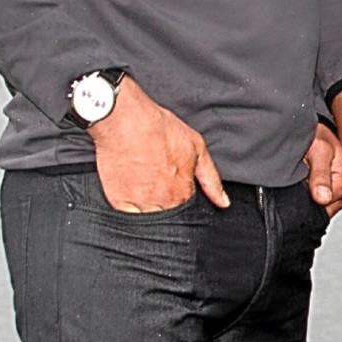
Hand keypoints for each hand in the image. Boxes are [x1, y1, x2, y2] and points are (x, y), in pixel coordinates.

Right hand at [90, 78, 228, 212]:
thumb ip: (211, 179)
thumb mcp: (196, 147)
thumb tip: (223, 202)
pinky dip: (131, 212)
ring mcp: (138, 203)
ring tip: (145, 190)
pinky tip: (132, 195)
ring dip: (150, 211)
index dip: (182, 200)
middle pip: (168, 218)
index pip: (187, 211)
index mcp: (182, 192)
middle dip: (167, 209)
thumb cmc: (159, 128)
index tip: (175, 188)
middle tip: (158, 187)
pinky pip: (127, 217)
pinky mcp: (118, 201)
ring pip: (148, 222)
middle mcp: (162, 202)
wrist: (125, 120)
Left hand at [304, 122, 341, 217]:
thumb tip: (323, 199)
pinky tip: (307, 181)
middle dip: (309, 194)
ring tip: (307, 174)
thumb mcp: (319, 150)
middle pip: (322, 208)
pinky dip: (308, 195)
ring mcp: (338, 195)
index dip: (309, 192)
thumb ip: (320, 175)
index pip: (324, 205)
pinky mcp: (330, 196)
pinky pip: (317, 205)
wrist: (312, 132)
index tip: (305, 174)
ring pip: (318, 208)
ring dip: (308, 193)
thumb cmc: (317, 136)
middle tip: (306, 173)